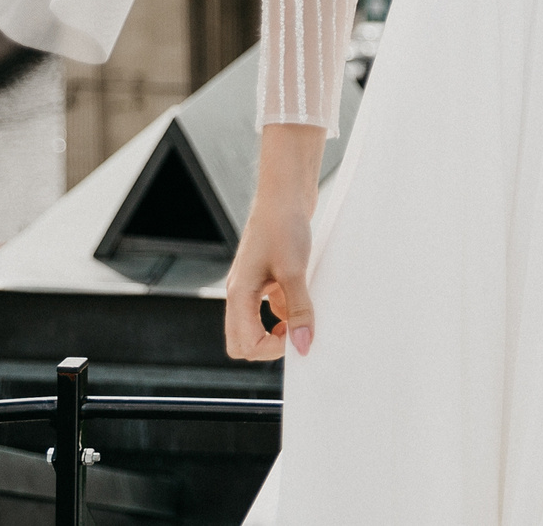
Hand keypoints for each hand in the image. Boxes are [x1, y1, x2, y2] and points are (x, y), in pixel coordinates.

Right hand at [225, 124, 322, 361]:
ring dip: (281, 327)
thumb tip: (303, 345)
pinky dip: (287, 310)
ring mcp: (251, 288)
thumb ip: (298, 310)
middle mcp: (239, 295)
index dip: (272, 348)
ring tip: (305, 309)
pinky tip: (304, 294)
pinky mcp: (265, 279)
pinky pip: (271, 309)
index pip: (244, 346)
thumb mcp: (294, 271)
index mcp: (238, 295)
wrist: (285, 194)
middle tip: (298, 329)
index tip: (297, 333)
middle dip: (270, 346)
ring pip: (257, 327)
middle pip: (243, 343)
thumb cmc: (283, 226)